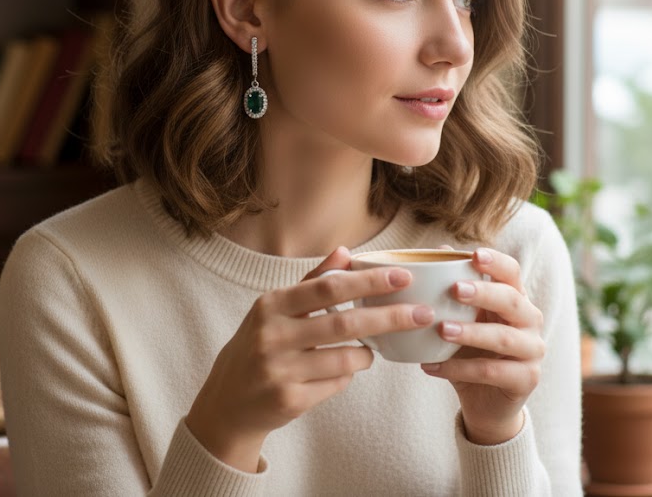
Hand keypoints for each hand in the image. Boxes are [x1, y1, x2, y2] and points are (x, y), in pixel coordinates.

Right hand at [185, 246, 434, 471]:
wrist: (228, 400)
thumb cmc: (259, 345)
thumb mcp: (275, 309)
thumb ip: (311, 280)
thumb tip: (345, 251)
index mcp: (271, 305)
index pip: (328, 288)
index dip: (368, 282)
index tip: (404, 277)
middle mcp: (273, 335)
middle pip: (345, 323)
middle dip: (390, 317)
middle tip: (423, 313)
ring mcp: (280, 370)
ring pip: (346, 359)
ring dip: (368, 353)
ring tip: (371, 349)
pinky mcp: (289, 400)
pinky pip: (336, 385)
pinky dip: (347, 376)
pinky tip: (340, 371)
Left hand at [420, 247, 544, 444]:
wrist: (483, 401)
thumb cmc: (471, 350)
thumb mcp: (460, 318)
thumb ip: (453, 287)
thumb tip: (440, 250)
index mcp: (515, 298)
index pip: (512, 273)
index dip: (496, 262)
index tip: (474, 254)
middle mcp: (530, 320)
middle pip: (512, 300)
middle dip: (483, 293)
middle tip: (454, 290)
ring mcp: (533, 350)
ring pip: (503, 337)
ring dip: (470, 332)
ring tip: (440, 330)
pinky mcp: (527, 379)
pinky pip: (491, 371)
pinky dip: (459, 369)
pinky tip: (431, 366)